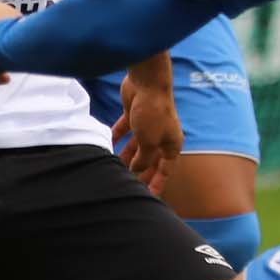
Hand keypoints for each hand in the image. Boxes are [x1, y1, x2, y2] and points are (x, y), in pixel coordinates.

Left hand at [112, 70, 183, 191]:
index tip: (149, 197)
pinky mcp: (134, 114)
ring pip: (135, 146)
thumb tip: (135, 169)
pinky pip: (124, 130)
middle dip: (139, 172)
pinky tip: (107, 146)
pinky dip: (116, 138)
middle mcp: (161, 136)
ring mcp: (147, 125)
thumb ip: (143, 160)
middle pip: (149, 160)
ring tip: (113, 169)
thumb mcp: (149, 143)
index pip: (166, 170)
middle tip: (127, 185)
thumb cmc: (153, 113)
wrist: (147, 82)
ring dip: (125, 157)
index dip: (157, 184)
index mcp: (172, 144)